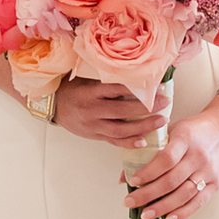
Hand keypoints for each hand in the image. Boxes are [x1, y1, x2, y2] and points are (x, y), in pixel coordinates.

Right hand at [51, 74, 173, 152]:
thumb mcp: (86, 79)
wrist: (52, 105)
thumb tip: (135, 76)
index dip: (137, 88)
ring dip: (143, 126)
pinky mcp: (94, 135)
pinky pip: (113, 141)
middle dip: (146, 108)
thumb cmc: (72, 89)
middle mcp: (92, 109)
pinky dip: (129, 142)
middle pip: (122, 110)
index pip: (117, 89)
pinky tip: (143, 141)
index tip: (155, 86)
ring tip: (161, 122)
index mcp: (90, 92)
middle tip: (165, 103)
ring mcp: (93, 125)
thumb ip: (107, 80)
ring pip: (121, 129)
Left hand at [121, 96, 218, 218]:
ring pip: (184, 194)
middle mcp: (198, 156)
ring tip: (145, 214)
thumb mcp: (172, 131)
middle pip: (171, 180)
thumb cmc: (194, 130)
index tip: (133, 182)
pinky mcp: (216, 183)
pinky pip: (198, 202)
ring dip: (162, 207)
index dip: (148, 172)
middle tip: (130, 202)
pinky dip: (183, 213)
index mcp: (185, 138)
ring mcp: (208, 171)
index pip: (165, 159)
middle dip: (148, 194)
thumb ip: (150, 151)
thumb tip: (124, 176)